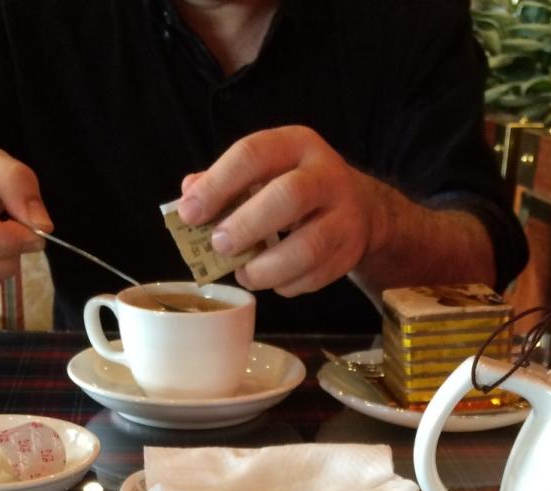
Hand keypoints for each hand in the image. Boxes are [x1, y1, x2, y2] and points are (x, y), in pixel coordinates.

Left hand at [176, 126, 384, 296]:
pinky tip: (272, 280)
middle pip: (287, 197)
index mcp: (296, 145)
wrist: (362, 209)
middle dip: (246, 225)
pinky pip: (315, 275)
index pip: (253, 154)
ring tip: (243, 273)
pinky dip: (286, 284)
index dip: (217, 185)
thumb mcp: (266, 171)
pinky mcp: (350, 252)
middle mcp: (326, 175)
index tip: (189, 213)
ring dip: (267, 267)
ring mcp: (344, 216)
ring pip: (307, 247)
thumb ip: (226, 182)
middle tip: (218, 245)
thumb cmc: (298, 189)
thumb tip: (188, 196)